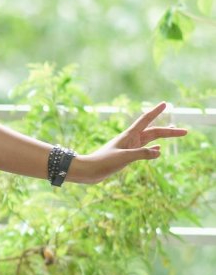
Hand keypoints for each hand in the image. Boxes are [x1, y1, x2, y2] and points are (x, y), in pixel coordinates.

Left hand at [72, 102, 186, 183]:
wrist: (88, 171)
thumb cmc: (103, 162)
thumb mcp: (124, 158)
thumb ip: (141, 154)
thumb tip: (159, 152)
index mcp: (129, 135)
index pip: (146, 120)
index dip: (156, 111)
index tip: (165, 103)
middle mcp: (130, 139)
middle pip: (154, 132)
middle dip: (170, 131)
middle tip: (185, 131)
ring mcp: (129, 147)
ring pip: (150, 140)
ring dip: (163, 137)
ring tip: (175, 133)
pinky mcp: (126, 156)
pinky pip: (144, 150)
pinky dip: (153, 149)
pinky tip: (159, 151)